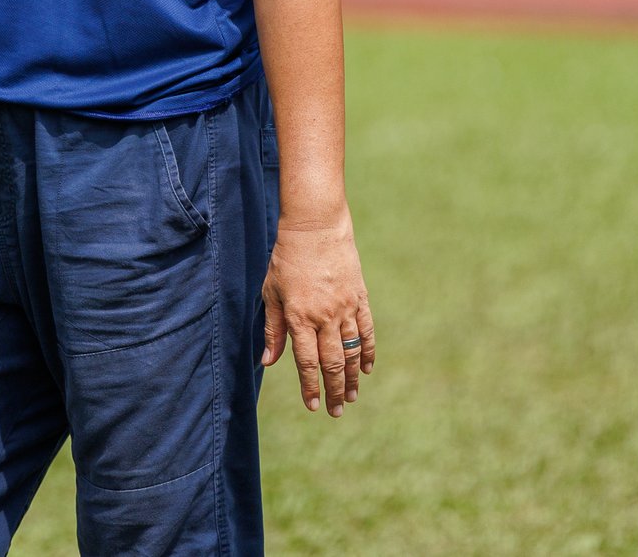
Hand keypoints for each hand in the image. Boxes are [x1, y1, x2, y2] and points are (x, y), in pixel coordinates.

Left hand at [260, 210, 374, 417]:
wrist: (315, 227)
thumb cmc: (286, 259)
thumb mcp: (271, 292)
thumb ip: (273, 328)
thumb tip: (268, 361)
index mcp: (300, 317)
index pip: (307, 362)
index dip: (311, 387)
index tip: (314, 406)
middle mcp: (325, 317)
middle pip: (333, 363)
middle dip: (335, 390)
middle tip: (338, 411)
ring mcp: (345, 308)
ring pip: (353, 351)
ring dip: (353, 377)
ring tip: (353, 397)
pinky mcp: (360, 298)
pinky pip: (367, 331)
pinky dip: (369, 352)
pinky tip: (368, 369)